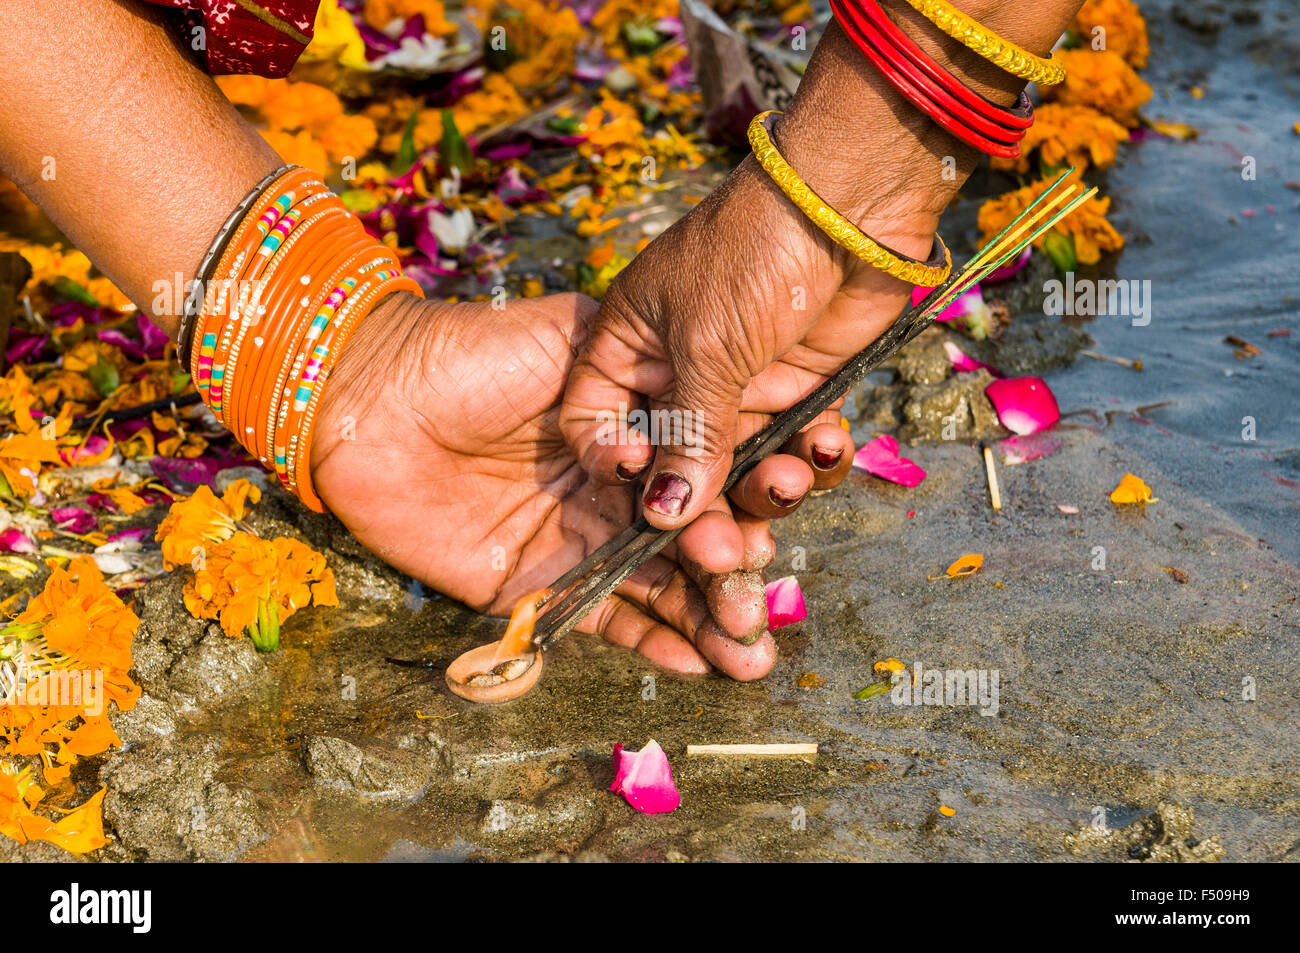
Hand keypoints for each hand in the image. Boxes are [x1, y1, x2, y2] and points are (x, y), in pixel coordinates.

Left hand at [310, 290, 813, 678]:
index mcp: (641, 431)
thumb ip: (641, 374)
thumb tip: (713, 400)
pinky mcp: (541, 584)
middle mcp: (624, 491)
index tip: (791, 493)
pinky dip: (652, 642)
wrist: (369, 401)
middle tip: (761, 591)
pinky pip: (605, 620)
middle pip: (697, 535)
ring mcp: (585, 540)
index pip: (716, 463)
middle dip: (738, 567)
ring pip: (662, 586)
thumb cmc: (469, 355)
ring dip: (709, 618)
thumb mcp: (570, 340)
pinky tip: (698, 659)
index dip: (757, 481)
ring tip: (751, 649)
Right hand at [557, 6, 1065, 529]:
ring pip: (737, 466)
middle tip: (731, 547)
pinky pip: (793, 446)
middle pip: (672, 465)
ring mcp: (738, 384)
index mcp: (627, 349)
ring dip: (764, 485)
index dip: (618, 472)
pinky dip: (812, 457)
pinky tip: (827, 446)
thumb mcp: (708, 347)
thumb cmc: (754, 251)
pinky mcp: (795, 389)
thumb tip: (662, 519)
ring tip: (790, 478)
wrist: (851, 200)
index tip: (645, 503)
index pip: (598, 428)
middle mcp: (675, 374)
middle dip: (702, 506)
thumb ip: (689, 437)